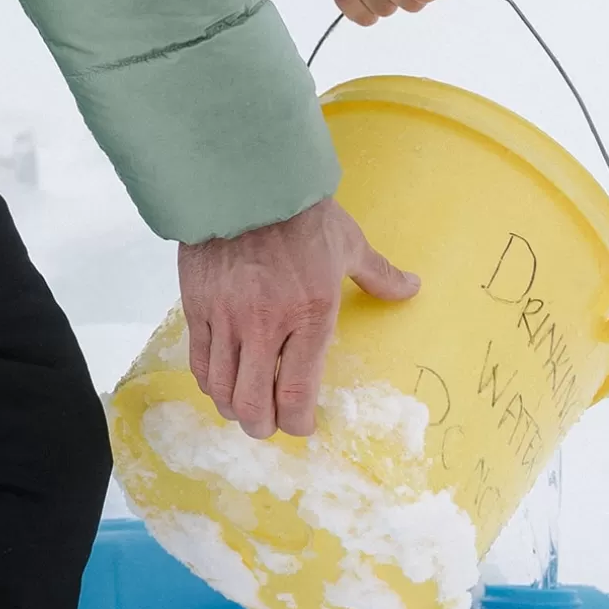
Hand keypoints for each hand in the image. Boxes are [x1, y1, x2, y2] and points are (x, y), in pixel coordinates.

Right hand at [179, 198, 419, 438]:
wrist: (244, 182)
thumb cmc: (301, 214)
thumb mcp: (349, 244)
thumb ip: (378, 275)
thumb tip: (412, 289)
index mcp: (309, 315)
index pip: (296, 392)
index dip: (298, 422)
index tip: (302, 425)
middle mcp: (266, 326)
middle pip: (254, 403)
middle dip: (264, 426)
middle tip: (270, 425)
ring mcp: (227, 320)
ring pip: (222, 390)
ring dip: (234, 409)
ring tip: (243, 409)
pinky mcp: (197, 309)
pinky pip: (199, 363)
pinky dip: (209, 383)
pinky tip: (220, 383)